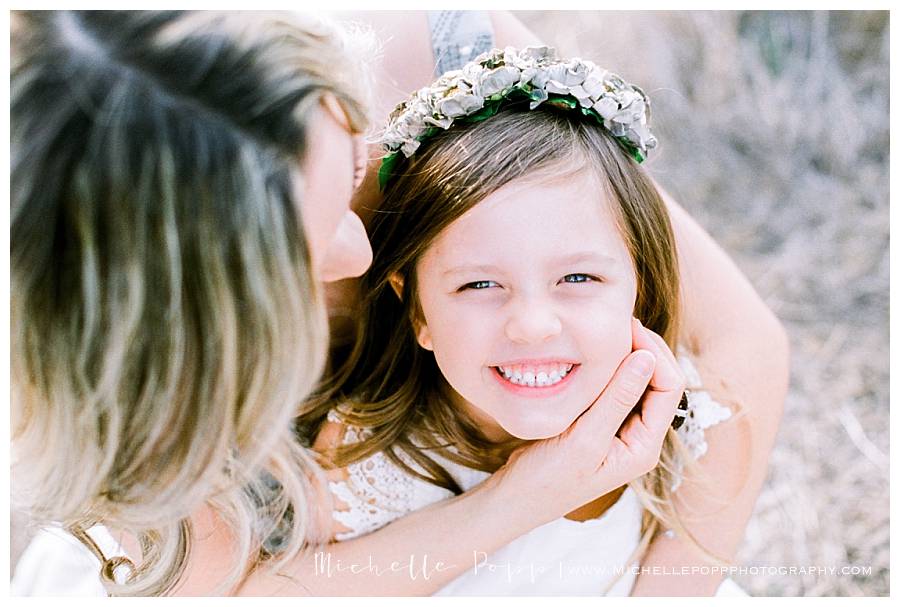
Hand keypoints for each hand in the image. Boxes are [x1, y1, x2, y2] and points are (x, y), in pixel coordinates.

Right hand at [491, 318, 685, 520]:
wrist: (517, 498)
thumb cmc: (548, 478)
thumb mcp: (584, 439)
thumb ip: (617, 400)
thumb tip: (646, 358)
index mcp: (644, 446)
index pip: (669, 388)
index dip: (654, 354)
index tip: (628, 329)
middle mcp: (640, 437)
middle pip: (661, 382)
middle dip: (647, 350)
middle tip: (620, 323)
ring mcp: (622, 430)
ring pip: (640, 382)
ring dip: (629, 356)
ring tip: (608, 333)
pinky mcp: (602, 424)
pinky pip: (617, 388)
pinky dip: (610, 368)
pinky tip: (592, 354)